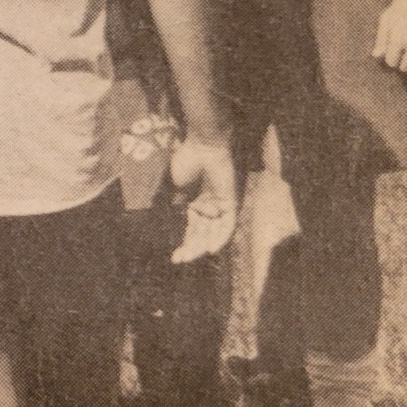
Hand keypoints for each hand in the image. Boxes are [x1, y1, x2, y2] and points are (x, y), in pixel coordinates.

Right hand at [167, 137, 239, 263]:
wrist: (203, 146)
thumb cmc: (188, 161)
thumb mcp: (177, 188)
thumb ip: (178, 205)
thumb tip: (175, 219)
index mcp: (196, 204)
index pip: (192, 230)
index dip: (184, 244)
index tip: (174, 258)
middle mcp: (210, 208)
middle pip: (202, 234)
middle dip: (191, 248)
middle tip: (180, 260)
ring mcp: (221, 206)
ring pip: (214, 233)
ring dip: (203, 246)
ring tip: (191, 257)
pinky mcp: (232, 203)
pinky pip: (228, 225)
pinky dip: (221, 237)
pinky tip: (210, 249)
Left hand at [372, 0, 406, 73]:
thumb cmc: (401, 6)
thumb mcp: (386, 19)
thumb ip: (381, 39)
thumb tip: (377, 57)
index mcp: (398, 39)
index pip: (391, 63)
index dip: (390, 58)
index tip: (392, 51)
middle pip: (404, 68)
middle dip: (401, 62)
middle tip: (402, 53)